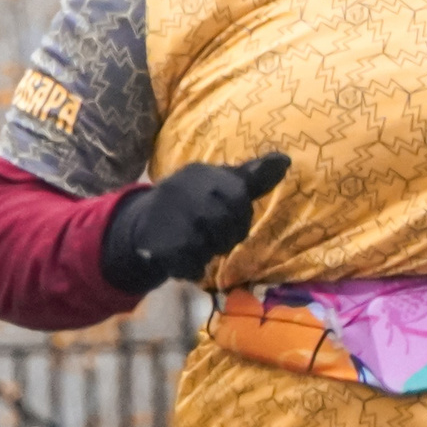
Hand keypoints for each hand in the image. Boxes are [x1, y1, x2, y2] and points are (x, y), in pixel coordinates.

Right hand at [99, 152, 290, 292]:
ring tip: (193, 241)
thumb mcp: (220, 182)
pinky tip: (183, 257)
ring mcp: (171, 218)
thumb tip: (285, 159)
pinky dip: (192, 267)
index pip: (239, 198)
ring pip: (213, 247)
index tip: (226, 216)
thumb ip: (252, 176)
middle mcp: (184, 191)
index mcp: (201, 173)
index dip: (238, 215)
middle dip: (225, 237)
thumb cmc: (191, 201)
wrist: (141, 223)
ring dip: (208, 251)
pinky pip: (193, 266)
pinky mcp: (161, 245)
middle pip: (229, 225)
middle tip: (209, 233)